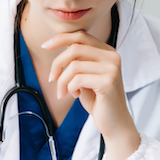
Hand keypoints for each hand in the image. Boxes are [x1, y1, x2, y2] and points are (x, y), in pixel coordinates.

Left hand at [42, 31, 139, 159]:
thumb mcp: (85, 75)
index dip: (60, 38)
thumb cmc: (98, 100)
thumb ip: (77, 60)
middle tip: (52, 79)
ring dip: (62, 81)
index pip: (81, 36)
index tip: (45, 46)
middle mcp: (112, 56)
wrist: (114, 123)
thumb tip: (55, 44)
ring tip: (64, 92)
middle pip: (74, 48)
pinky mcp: (108, 82)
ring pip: (74, 65)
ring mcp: (112, 68)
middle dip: (57, 64)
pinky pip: (77, 79)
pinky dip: (70, 88)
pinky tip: (75, 95)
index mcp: (107, 51)